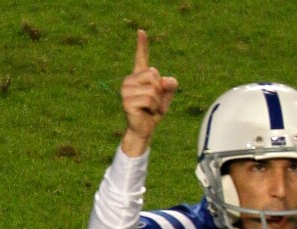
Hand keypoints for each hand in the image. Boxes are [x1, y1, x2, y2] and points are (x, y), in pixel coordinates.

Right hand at [120, 29, 178, 155]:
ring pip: (153, 89)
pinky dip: (154, 107)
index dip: (142, 45)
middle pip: (153, 75)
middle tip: (153, 101)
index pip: (141, 58)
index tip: (141, 31)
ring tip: (150, 107)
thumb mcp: (166, 96)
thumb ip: (170, 85)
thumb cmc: (153, 111)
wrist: (144, 128)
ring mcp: (126, 90)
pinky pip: (150, 99)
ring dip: (157, 101)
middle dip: (159, 90)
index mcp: (139, 76)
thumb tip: (164, 80)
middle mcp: (129, 80)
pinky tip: (147, 111)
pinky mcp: (127, 101)